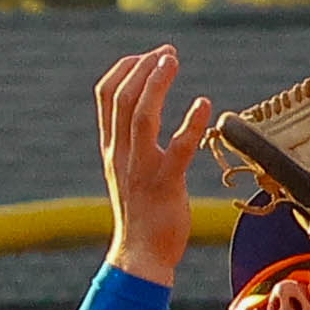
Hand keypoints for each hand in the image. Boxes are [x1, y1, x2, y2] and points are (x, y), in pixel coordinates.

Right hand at [98, 46, 210, 285]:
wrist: (140, 256)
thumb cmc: (140, 213)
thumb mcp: (126, 171)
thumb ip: (129, 141)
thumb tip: (141, 109)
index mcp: (112, 148)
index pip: (106, 96)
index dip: (125, 69)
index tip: (147, 57)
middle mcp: (122, 154)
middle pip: (123, 99)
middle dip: (143, 68)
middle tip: (168, 53)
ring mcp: (141, 169)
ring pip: (141, 116)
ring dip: (157, 83)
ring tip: (173, 62)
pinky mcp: (165, 185)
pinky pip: (177, 149)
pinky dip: (190, 123)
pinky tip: (203, 104)